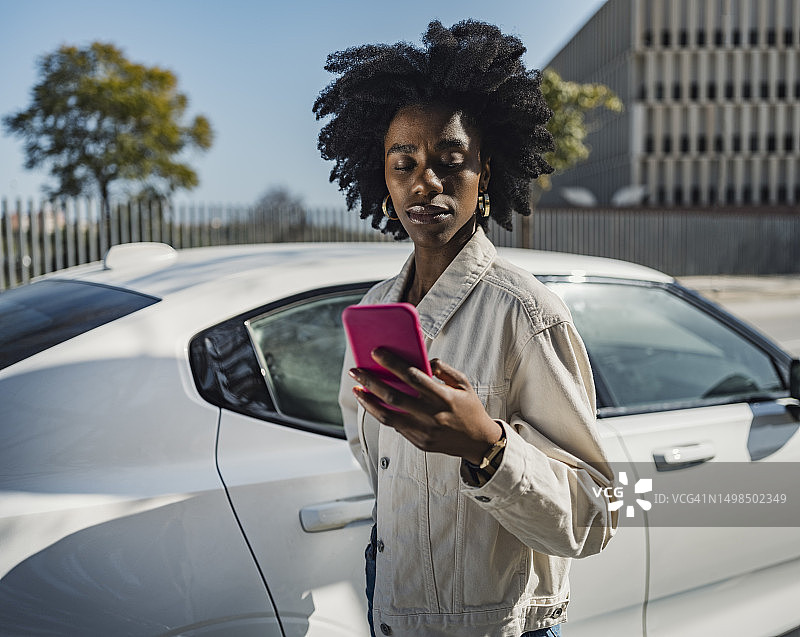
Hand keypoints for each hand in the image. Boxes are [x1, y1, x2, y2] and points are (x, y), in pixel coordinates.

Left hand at [349, 347, 502, 463]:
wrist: (478, 442)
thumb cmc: (470, 408)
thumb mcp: (463, 384)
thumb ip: (443, 369)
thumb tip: (424, 360)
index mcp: (443, 396)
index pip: (412, 376)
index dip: (392, 363)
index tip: (376, 352)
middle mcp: (431, 414)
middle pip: (393, 396)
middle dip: (370, 381)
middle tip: (356, 370)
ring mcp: (423, 431)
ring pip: (387, 416)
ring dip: (368, 401)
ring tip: (356, 389)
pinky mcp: (418, 442)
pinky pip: (395, 426)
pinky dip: (381, 414)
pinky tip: (372, 404)